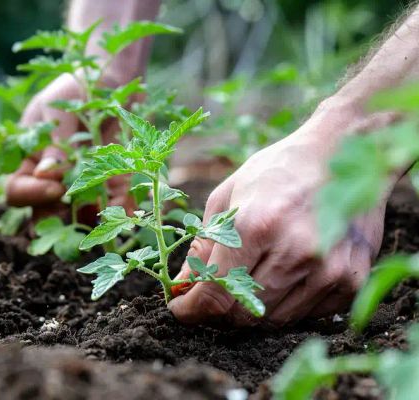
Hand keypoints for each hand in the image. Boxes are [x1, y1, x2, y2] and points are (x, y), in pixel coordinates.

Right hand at [5, 73, 134, 214]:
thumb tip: (43, 174)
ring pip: (81, 215)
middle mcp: (54, 177)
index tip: (55, 188)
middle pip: (47, 212)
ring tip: (109, 214)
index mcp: (31, 159)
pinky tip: (131, 212)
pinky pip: (115, 203)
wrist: (111, 76)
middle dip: (60, 221)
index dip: (32, 196)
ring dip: (92, 219)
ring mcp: (84, 182)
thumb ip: (56, 141)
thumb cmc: (75, 87)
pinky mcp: (113, 181)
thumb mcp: (60, 108)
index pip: (17, 190)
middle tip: (78, 216)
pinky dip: (122, 210)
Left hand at [169, 99, 396, 325]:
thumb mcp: (227, 196)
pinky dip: (285, 304)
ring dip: (251, 309)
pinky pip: (305, 314)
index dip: (191, 309)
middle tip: (208, 296)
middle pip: (242, 313)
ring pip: (273, 320)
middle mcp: (295, 251)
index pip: (215, 293)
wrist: (342, 152)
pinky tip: (281, 276)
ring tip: (247, 280)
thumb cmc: (277, 171)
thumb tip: (183, 285)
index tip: (180, 308)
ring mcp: (327, 269)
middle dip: (216, 312)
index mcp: (256, 225)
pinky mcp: (350, 279)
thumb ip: (203, 246)